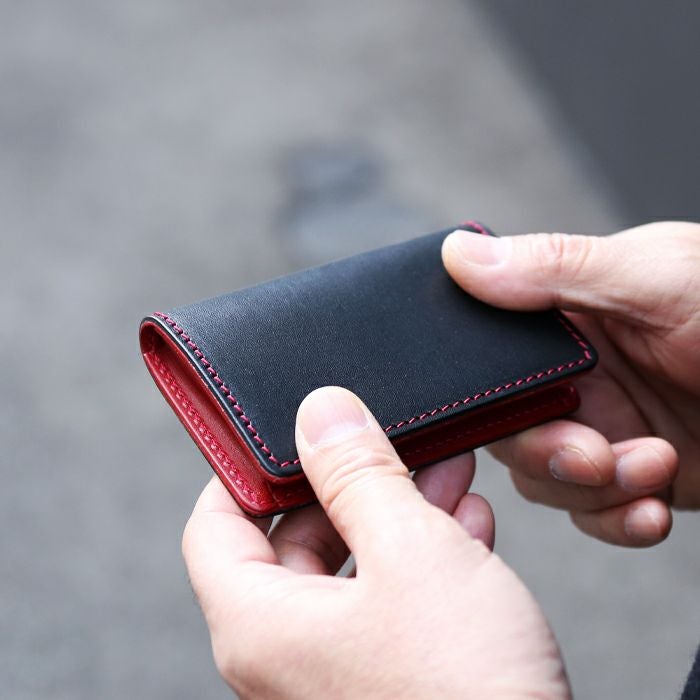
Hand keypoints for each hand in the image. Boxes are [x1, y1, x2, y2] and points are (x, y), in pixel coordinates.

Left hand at [183, 387, 569, 698]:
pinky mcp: (386, 680)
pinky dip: (422, 557)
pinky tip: (466, 525)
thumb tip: (321, 411)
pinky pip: (389, 602)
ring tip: (446, 474)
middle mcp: (285, 655)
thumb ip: (358, 474)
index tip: (291, 432)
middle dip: (351, 482)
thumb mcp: (410, 550)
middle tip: (393, 444)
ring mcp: (337, 671)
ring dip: (398, 512)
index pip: (214, 524)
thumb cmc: (465, 692)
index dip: (247, 469)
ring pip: (352, 566)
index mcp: (260, 624)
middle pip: (295, 539)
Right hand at [443, 221, 699, 546]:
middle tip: (595, 454)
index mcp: (562, 317)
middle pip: (508, 432)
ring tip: (655, 465)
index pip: (487, 361)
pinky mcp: (635, 473)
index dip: (486, 398)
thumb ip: (554, 269)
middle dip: (547, 453)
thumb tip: (460, 254)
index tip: (518, 414)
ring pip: (545, 479)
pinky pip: (594, 512)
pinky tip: (652, 511)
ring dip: (593, 490)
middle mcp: (572, 375)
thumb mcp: (655, 276)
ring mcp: (602, 426)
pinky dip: (616, 521)